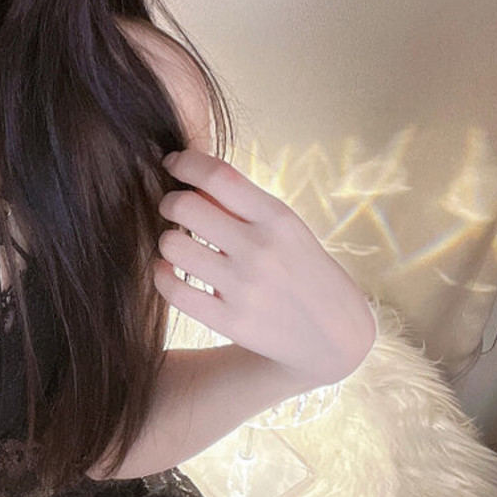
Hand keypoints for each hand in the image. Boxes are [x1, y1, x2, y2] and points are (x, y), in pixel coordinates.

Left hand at [153, 148, 375, 386]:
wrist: (335, 334)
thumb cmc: (300, 267)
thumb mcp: (285, 227)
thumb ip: (240, 203)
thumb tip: (189, 176)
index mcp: (277, 218)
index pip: (218, 175)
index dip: (185, 161)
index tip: (172, 163)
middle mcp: (260, 249)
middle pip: (184, 206)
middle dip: (169, 202)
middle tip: (173, 209)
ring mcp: (245, 287)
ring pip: (172, 245)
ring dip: (168, 240)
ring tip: (178, 244)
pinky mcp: (231, 321)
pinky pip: (172, 289)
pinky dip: (162, 274)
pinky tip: (169, 270)